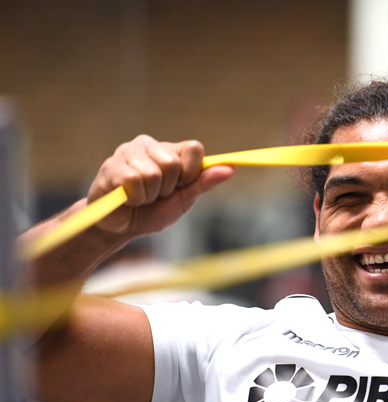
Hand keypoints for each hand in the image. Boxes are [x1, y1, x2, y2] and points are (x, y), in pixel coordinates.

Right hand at [86, 135, 235, 236]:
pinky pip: (133, 181)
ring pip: (153, 174)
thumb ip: (205, 183)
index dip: (192, 172)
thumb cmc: (153, 211)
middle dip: (168, 187)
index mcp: (171, 151)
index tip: (181, 185)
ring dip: (149, 194)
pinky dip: (134, 197)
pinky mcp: (111, 164)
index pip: (195, 149)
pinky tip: (127, 197)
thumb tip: (232, 169)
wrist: (121, 227)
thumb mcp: (184, 200)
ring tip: (140, 196)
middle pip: (174, 163)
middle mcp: (150, 145)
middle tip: (156, 194)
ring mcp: (128, 151)